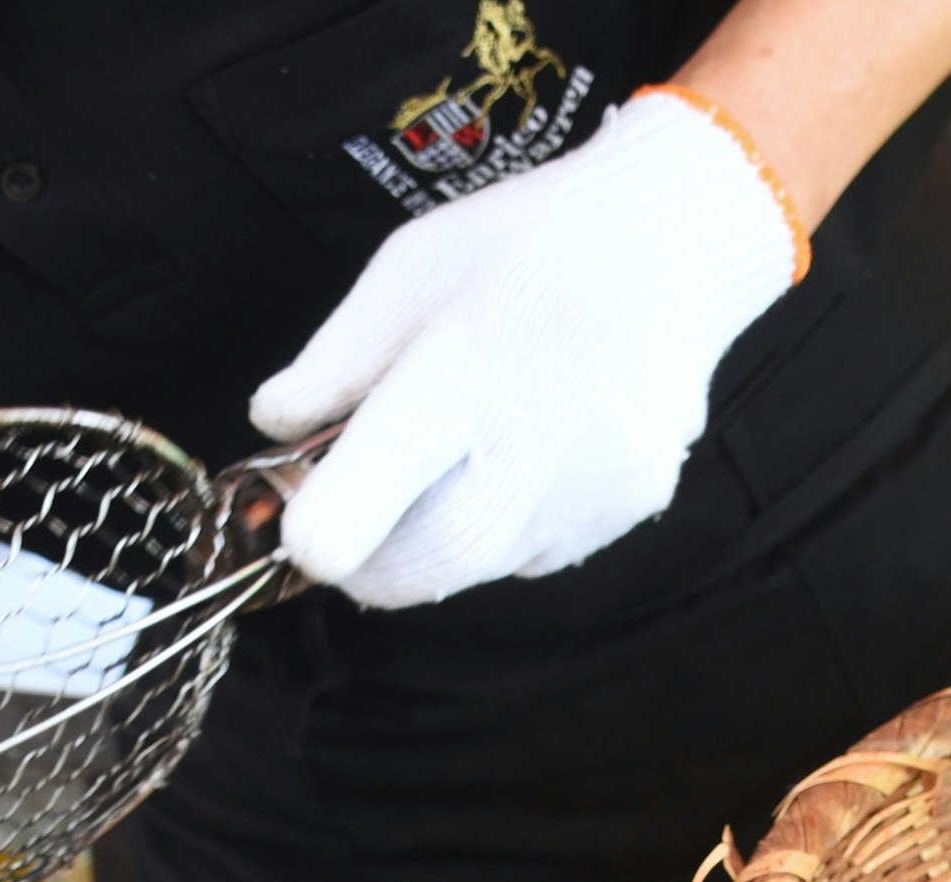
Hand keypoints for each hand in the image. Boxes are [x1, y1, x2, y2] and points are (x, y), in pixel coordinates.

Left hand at [251, 88, 806, 609]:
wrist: (676, 240)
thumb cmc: (529, 245)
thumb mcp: (407, 269)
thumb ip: (332, 360)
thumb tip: (274, 429)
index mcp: (462, 375)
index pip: (359, 511)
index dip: (313, 530)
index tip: (303, 509)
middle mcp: (536, 447)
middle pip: (416, 571)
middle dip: (369, 556)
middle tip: (357, 504)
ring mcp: (592, 489)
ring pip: (479, 567)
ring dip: (441, 536)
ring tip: (461, 447)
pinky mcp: (630, 510)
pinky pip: (536, 549)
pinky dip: (507, 522)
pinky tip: (527, 446)